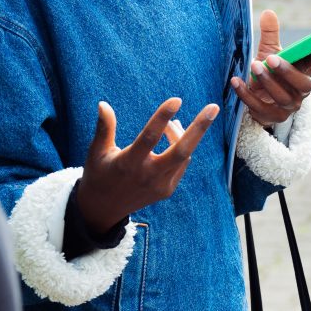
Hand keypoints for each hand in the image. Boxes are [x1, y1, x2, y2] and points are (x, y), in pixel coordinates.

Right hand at [77, 98, 218, 234]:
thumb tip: (103, 103)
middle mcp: (148, 175)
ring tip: (175, 122)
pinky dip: (181, 148)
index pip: (149, 137)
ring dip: (184, 134)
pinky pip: (181, 164)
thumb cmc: (99, 174)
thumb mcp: (96, 152)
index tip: (177, 100)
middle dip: (199, 128)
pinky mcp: (167, 191)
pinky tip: (174, 136)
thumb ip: (104, 128)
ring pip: (183, 156)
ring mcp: (160, 185)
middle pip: (181, 151)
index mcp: (128, 163)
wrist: (103, 209)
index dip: (163, 117)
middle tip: (213, 107)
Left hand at [230, 10, 310, 127]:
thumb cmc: (267, 72)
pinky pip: (260, 108)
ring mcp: (287, 107)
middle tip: (272, 58)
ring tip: (254, 65)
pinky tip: (236, 81)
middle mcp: (299, 92)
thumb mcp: (268, 52)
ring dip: (268, 81)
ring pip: (282, 96)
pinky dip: (246, 94)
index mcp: (302, 72)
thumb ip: (270, 35)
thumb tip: (268, 12)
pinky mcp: (271, 117)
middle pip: (304, 85)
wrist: (253, 99)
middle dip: (288, 72)